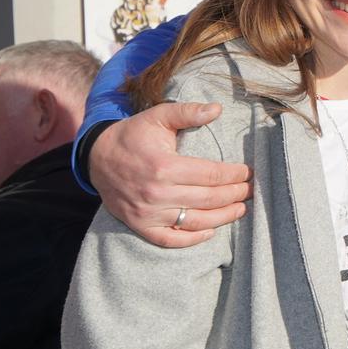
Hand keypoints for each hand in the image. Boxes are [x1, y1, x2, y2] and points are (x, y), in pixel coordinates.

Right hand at [91, 102, 248, 247]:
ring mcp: (147, 212)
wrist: (96, 157)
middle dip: (235, 195)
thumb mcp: (158, 117)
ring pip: (195, 221)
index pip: (212, 175)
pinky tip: (211, 231)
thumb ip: (187, 112)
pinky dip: (192, 239)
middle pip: (209, 199)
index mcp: (164, 166)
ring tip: (240, 209)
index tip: (249, 172)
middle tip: (251, 191)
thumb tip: (217, 108)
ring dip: (223, 217)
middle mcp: (156, 193)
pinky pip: (169, 239)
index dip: (235, 175)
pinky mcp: (139, 224)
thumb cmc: (133, 135)